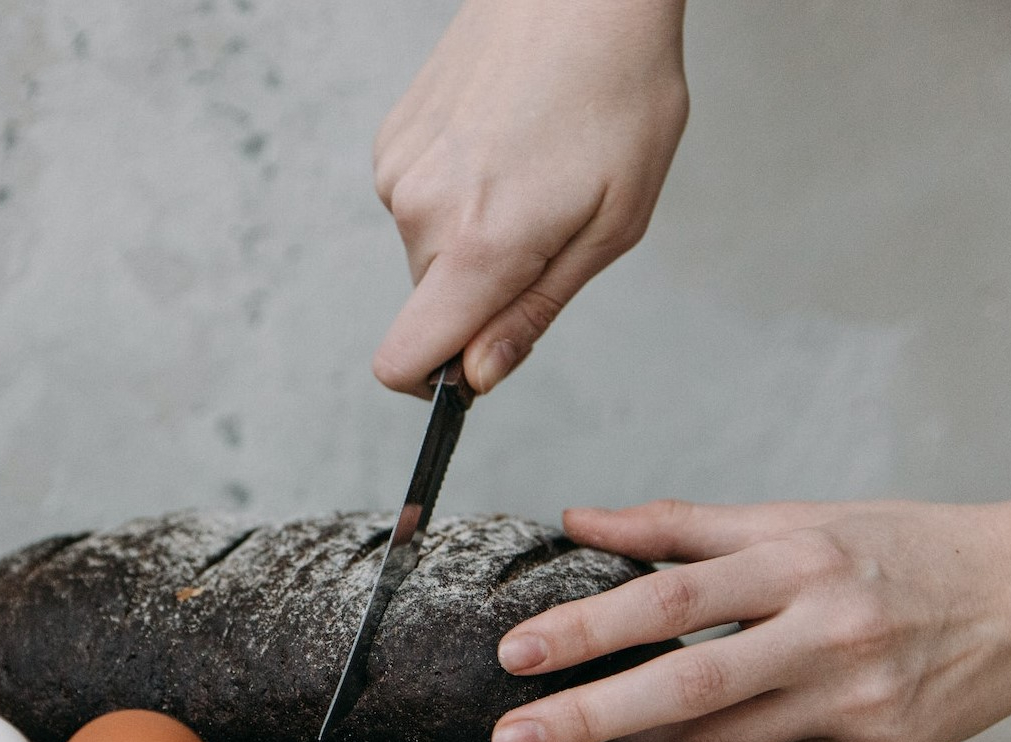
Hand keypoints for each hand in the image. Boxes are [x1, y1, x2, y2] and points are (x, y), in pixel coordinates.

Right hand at [372, 0, 688, 396]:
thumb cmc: (619, 93)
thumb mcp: (611, 226)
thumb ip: (533, 312)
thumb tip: (477, 375)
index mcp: (477, 244)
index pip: (403, 361)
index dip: (438, 380)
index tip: (479, 359)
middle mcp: (419, 211)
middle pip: (431, 307)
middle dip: (482, 291)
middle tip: (546, 228)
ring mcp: (397, 169)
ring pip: (426, 251)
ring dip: (473, 236)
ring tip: (529, 172)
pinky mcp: (391, 138)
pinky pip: (417, 202)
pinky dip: (457, 193)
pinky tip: (501, 145)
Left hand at [490, 486, 1010, 741]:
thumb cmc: (901, 548)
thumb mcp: (796, 517)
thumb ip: (682, 525)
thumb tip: (584, 520)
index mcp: (799, 561)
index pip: (673, 598)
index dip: (590, 627)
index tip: (521, 650)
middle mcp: (825, 632)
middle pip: (688, 685)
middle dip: (590, 716)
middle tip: (514, 736)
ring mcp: (853, 699)